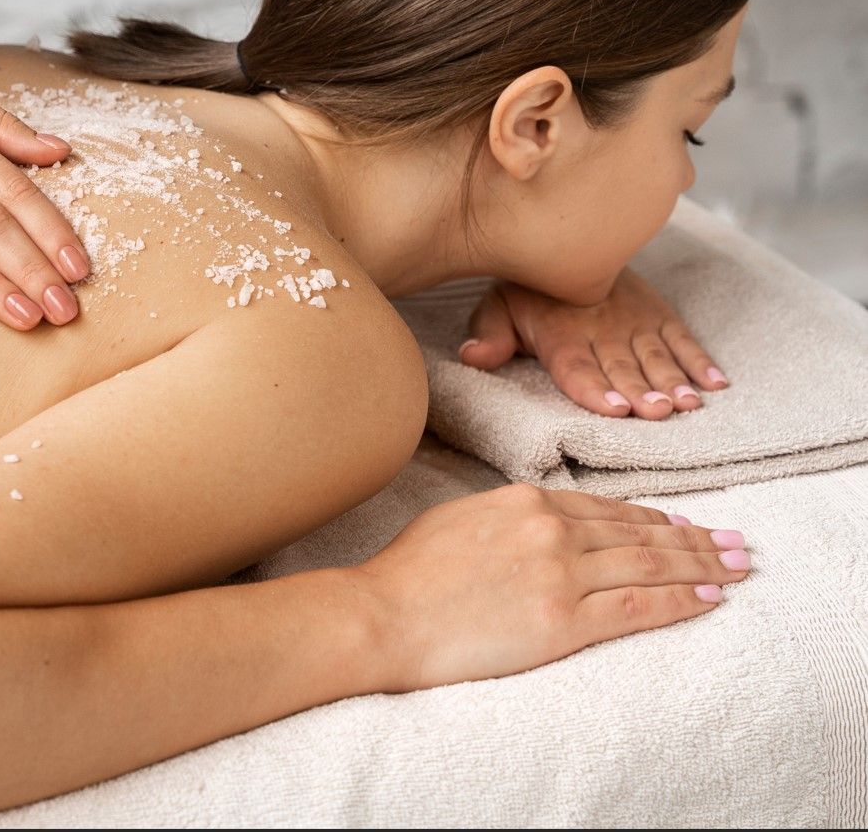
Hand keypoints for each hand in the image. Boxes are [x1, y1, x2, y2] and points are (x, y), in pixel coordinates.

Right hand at [352, 483, 749, 692]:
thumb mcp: (457, 520)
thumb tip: (531, 525)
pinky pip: (638, 606)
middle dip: (693, 538)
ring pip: (649, 564)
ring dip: (701, 565)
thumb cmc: (407, 574)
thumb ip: (505, 518)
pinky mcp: (564, 620)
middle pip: (639, 533)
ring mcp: (561, 573)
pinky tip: (708, 598)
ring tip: (736, 568)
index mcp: (523, 501)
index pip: (605, 509)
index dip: (651, 518)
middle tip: (734, 542)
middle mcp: (550, 529)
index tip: (682, 525)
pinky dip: (680, 600)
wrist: (385, 614)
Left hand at [457, 268, 728, 418]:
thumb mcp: (496, 307)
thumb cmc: (526, 292)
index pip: (577, 367)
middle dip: (641, 390)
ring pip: (655, 355)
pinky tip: (718, 383)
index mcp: (561, 334)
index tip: (614, 409)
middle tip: (659, 411)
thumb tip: (471, 356)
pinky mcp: (657, 313)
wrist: (561, 243)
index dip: (594, 389)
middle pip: (622, 367)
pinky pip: (681, 336)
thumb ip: (489, 335)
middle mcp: (601, 329)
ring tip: (690, 403)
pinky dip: (701, 360)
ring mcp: (634, 321)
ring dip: (674, 380)